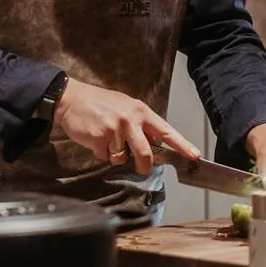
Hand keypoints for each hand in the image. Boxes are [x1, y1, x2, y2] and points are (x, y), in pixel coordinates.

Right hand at [52, 80, 199, 173]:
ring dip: (114, 156)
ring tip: (106, 141)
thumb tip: (153, 144)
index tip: (194, 156)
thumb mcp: (125, 107)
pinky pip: (105, 157)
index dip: (182, 145)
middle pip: (146, 153)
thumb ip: (140, 124)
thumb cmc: (99, 103)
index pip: (166, 131)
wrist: (71, 98)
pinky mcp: (99, 137)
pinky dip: (100, 153)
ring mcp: (114, 129)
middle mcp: (130, 119)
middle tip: (141, 168)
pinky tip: (94, 139)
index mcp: (140, 111)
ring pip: (121, 158)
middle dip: (144, 165)